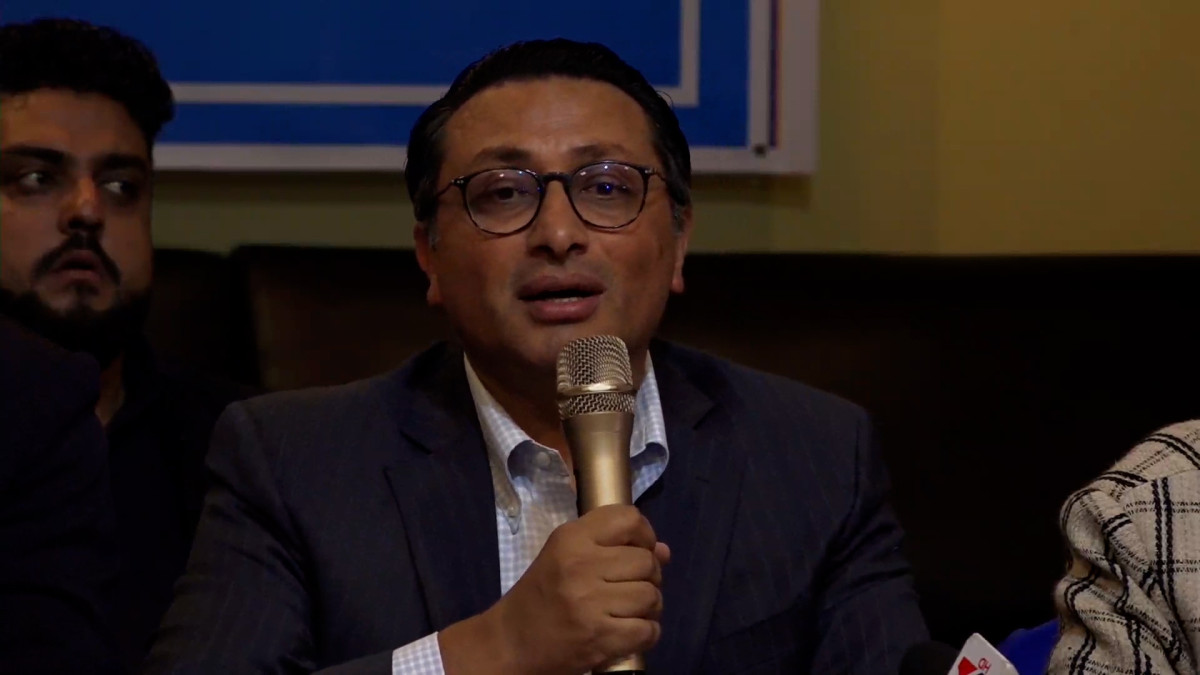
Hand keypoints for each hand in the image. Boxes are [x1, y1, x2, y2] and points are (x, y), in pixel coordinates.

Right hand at [440, 504, 670, 674]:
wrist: (511, 642)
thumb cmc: (541, 594)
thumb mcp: (566, 557)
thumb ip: (613, 547)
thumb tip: (664, 551)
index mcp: (571, 539)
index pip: (629, 519)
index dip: (644, 535)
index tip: (639, 550)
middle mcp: (581, 565)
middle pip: (647, 562)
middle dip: (649, 576)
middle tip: (631, 586)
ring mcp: (591, 604)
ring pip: (651, 596)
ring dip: (649, 607)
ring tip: (630, 611)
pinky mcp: (600, 638)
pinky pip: (648, 630)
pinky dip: (646, 633)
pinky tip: (630, 632)